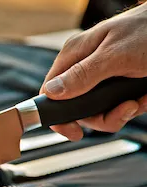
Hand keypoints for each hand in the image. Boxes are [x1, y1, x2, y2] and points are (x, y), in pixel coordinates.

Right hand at [40, 2, 146, 140]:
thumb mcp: (115, 56)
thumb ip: (82, 75)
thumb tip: (52, 93)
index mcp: (74, 55)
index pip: (50, 93)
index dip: (58, 116)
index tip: (73, 131)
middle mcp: (83, 67)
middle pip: (75, 109)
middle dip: (100, 117)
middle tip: (123, 110)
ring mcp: (100, 76)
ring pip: (96, 112)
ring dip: (120, 113)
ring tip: (137, 101)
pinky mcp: (116, 84)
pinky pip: (115, 107)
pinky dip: (132, 107)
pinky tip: (142, 96)